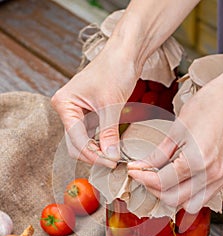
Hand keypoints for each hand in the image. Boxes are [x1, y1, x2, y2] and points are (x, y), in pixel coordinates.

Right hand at [51, 43, 138, 166]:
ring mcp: (77, 112)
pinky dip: (101, 142)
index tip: (111, 162)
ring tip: (114, 156)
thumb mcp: (111, 104)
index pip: (77, 139)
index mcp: (65, 104)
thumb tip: (110, 156)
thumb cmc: (115, 69)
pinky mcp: (88, 114)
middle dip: (93, 154)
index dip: (94, 154)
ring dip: (98, 150)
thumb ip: (109, 133)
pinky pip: (91, 134)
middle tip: (113, 162)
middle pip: (76, 143)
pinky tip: (112, 147)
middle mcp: (67, 109)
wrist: (124, 54)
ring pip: (83, 141)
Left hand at [128, 57, 222, 212]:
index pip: (161, 182)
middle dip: (154, 189)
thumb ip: (159, 153)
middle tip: (145, 175)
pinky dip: (189, 194)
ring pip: (190, 204)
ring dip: (172, 196)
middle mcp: (211, 174)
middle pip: (173, 199)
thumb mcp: (177, 129)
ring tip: (162, 180)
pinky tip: (180, 180)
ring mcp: (221, 177)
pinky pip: (204, 196)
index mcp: (196, 161)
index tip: (134, 171)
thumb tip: (141, 166)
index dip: (142, 178)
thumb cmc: (210, 104)